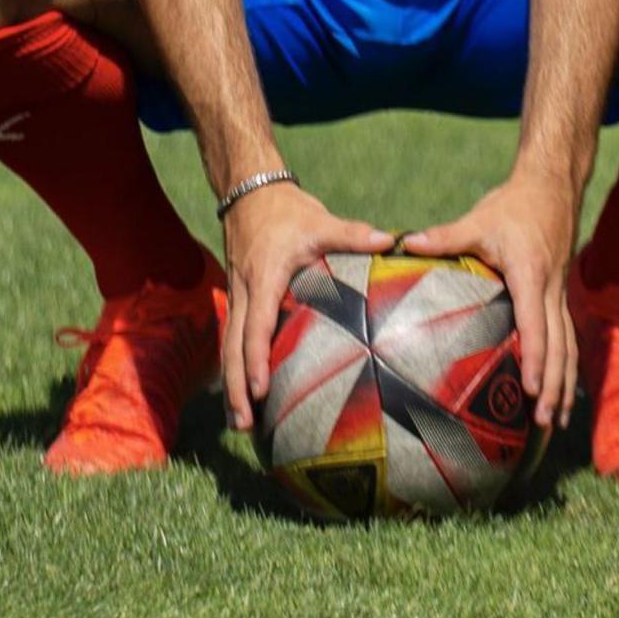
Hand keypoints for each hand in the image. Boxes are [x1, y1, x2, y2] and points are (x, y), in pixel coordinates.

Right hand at [222, 182, 392, 430]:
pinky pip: (231, 338)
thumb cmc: (288, 210)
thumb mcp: (319, 221)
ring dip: (230, 385)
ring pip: (227, 346)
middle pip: (233, 346)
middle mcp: (244, 292)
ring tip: (237, 424)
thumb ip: (352, 234)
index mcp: (264, 278)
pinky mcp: (238, 298)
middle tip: (242, 426)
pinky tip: (239, 393)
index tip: (260, 389)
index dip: (256, 358)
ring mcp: (237, 296)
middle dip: (235, 387)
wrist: (250, 191)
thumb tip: (391, 240)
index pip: (256, 325)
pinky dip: (233, 367)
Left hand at [402, 171, 576, 429]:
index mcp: (530, 275)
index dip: (535, 358)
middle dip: (554, 387)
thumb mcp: (478, 221)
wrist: (551, 186)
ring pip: (568, 346)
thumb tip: (404, 243)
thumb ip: (444, 237)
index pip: (535, 323)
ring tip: (556, 425)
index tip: (532, 390)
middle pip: (558, 346)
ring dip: (565, 385)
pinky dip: (565, 366)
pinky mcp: (560, 294)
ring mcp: (560, 293)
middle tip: (544, 425)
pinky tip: (561, 391)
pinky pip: (567, 336)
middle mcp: (551, 289)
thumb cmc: (512, 206)